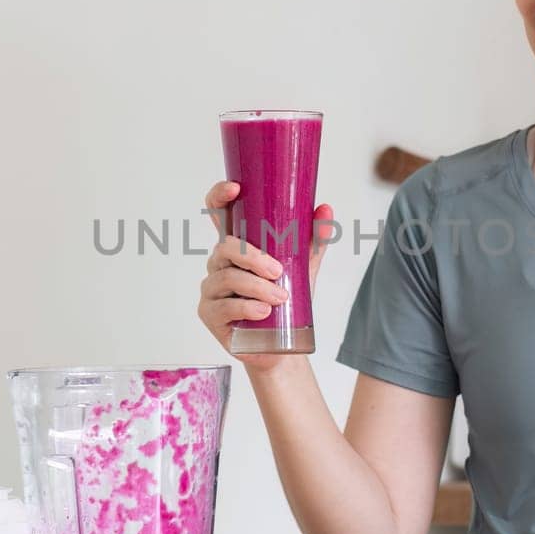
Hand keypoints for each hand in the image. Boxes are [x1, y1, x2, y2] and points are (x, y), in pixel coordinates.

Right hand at [196, 181, 333, 372]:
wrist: (281, 345)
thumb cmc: (286, 301)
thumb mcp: (303, 268)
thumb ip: (313, 240)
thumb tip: (325, 210)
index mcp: (237, 246)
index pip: (219, 213)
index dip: (220, 196)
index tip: (236, 188)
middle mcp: (218, 263)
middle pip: (225, 247)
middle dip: (253, 257)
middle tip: (279, 272)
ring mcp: (211, 289)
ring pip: (227, 278)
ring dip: (257, 287)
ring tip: (280, 299)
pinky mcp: (209, 314)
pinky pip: (224, 307)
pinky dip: (246, 308)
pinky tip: (263, 312)